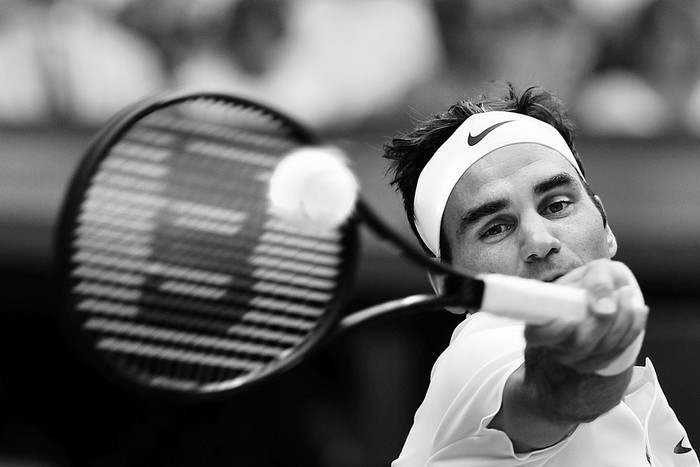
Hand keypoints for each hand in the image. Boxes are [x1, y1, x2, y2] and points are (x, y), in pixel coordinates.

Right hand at [524, 259, 648, 373]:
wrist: (601, 295)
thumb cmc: (592, 281)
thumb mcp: (594, 271)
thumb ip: (597, 282)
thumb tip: (605, 309)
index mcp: (540, 321)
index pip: (537, 335)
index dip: (554, 331)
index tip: (572, 319)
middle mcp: (554, 345)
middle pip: (579, 344)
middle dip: (605, 321)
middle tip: (622, 292)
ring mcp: (575, 358)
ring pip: (602, 349)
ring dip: (623, 320)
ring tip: (628, 294)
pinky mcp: (597, 362)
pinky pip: (618, 352)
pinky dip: (633, 329)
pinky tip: (638, 311)